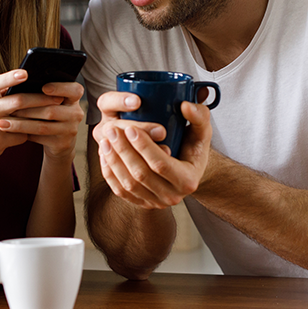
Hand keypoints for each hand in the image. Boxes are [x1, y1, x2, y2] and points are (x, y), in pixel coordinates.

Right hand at [0, 70, 82, 168]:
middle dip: (41, 99)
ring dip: (41, 117)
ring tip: (57, 112)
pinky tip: (38, 132)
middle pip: (17, 101)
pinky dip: (30, 134)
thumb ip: (5, 94)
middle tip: (59, 97)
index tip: (26, 73)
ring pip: (22, 121)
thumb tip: (35, 83)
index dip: (10, 77)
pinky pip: (20, 137)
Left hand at [0, 74, 84, 164]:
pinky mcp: (62, 144)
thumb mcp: (51, 102)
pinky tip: (9, 130)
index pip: (75, 90)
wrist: (58, 142)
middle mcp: (76, 113)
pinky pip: (39, 138)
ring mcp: (71, 130)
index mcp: (74, 98)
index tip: (43, 87)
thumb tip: (18, 83)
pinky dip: (22, 133)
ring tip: (2, 121)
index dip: (60, 88)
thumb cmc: (49, 114)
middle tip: (8, 105)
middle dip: (27, 108)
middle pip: (52, 109)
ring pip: (43, 125)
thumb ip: (41, 93)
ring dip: (20, 123)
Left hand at [93, 91, 212, 208]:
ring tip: (105, 139)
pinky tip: (104, 155)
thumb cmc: (194, 146)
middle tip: (111, 129)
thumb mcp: (202, 131)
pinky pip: (120, 191)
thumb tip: (185, 106)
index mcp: (188, 180)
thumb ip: (199, 116)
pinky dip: (110, 173)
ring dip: (113, 161)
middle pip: (141, 175)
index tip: (130, 127)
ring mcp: (155, 202)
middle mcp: (172, 196)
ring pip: (128, 184)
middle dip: (123, 151)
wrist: (188, 170)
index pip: (161, 164)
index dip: (143, 146)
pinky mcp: (141, 203)